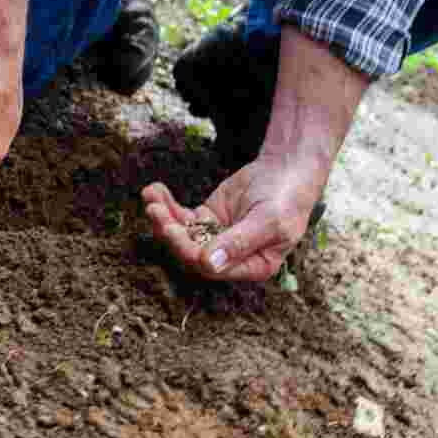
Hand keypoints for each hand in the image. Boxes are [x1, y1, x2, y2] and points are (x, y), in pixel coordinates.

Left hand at [142, 152, 329, 280]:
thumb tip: (208, 264)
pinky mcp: (206, 219)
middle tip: (154, 210)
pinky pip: (181, 217)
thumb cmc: (287, 198)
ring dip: (163, 217)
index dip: (189, 252)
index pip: (212, 268)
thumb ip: (239, 243)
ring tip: (150, 196)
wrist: (287, 169)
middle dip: (170, 232)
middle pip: (190, 252)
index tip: (172, 229)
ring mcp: (215, 238)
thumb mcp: (268, 220)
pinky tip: (154, 190)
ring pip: (181, 234)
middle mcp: (230, 258)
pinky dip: (166, 205)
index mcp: (252, 266)